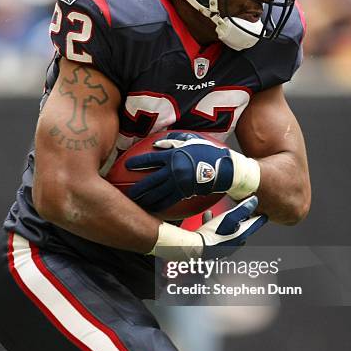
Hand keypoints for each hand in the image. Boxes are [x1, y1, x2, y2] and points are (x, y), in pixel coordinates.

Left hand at [126, 131, 259, 211]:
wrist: (224, 168)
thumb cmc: (208, 152)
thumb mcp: (191, 140)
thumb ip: (173, 141)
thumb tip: (157, 143)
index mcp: (173, 155)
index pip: (150, 159)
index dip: (137, 163)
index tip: (127, 165)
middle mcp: (173, 170)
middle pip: (150, 181)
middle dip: (136, 189)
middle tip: (126, 193)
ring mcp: (178, 184)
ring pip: (157, 194)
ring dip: (145, 199)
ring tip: (135, 203)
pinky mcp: (185, 193)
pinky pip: (168, 201)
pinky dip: (158, 205)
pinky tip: (151, 209)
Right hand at [150, 196, 267, 259]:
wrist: (194, 248)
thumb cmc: (213, 233)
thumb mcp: (228, 218)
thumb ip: (242, 208)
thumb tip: (255, 200)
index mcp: (241, 236)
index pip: (255, 225)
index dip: (259, 218)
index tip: (264, 213)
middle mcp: (235, 243)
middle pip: (242, 229)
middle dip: (241, 220)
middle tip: (242, 212)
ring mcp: (224, 247)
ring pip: (228, 231)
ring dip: (224, 221)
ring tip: (217, 213)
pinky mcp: (213, 247)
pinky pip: (216, 234)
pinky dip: (213, 225)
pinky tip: (206, 217)